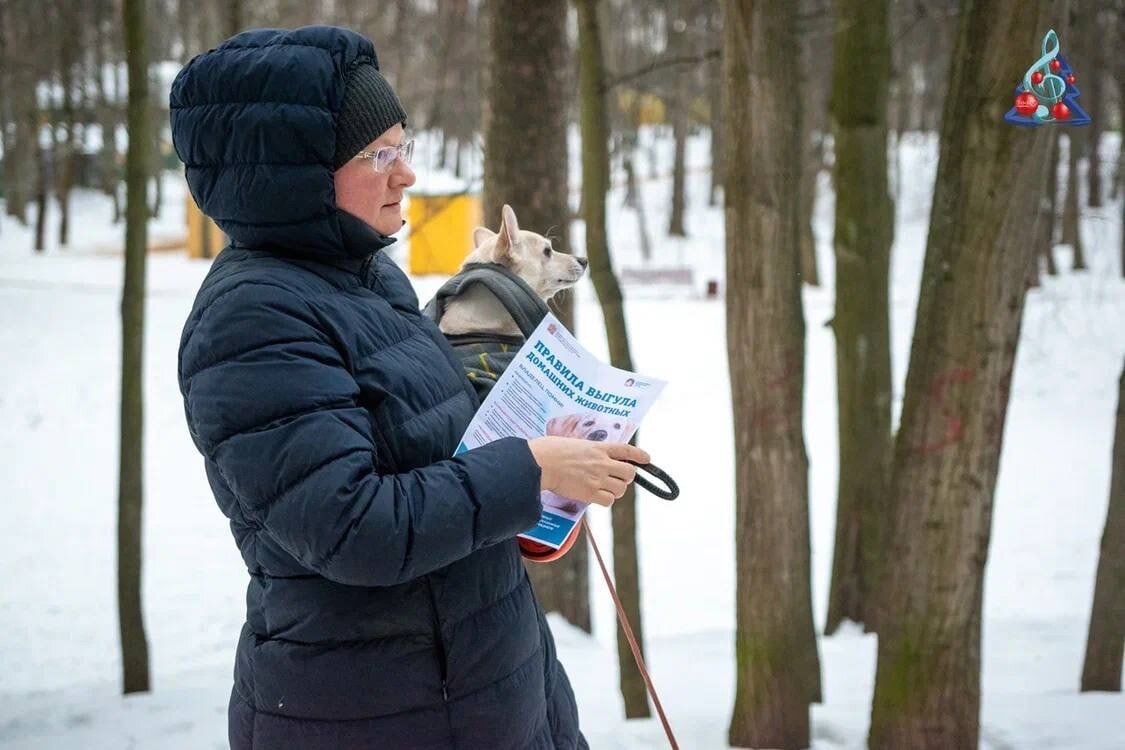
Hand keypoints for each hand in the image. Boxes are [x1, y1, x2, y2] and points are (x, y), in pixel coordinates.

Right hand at [526, 437, 650, 507]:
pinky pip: (608, 501)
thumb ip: (588, 450)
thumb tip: (593, 457)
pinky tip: (596, 496)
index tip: (647, 459)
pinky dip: (605, 500)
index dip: (639, 455)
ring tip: (604, 488)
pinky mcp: (590, 493)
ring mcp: (597, 478)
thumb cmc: (551, 450)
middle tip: (617, 479)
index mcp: (599, 447)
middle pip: (629, 473)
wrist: (541, 462)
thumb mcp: (574, 443)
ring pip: (621, 489)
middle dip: (626, 477)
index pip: (626, 450)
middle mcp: (602, 462)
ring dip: (616, 490)